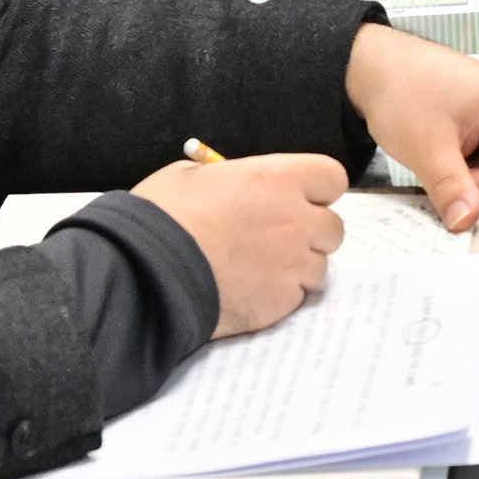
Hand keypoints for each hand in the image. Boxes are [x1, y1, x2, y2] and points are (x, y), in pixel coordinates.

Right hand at [131, 149, 347, 337]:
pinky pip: (297, 296)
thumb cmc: (162, 216)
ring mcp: (293, 264)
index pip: (332, 179)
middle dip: (311, 232)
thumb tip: (236, 184)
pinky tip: (250, 291)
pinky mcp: (282, 302)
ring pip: (319, 266)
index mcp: (279, 178)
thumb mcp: (192, 176)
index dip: (316, 189)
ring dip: (298, 266)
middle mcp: (297, 220)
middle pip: (332, 227)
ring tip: (259, 268)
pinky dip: (280, 294)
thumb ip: (231, 178)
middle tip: (277, 238)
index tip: (297, 198)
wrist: (146, 273)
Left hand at [343, 23, 478, 231]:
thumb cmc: (402, 95)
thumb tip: (466, 224)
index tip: (455, 179)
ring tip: (439, 156)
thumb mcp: (426, 148)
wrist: (371, 65)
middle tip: (445, 168)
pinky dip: (465, 161)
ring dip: (471, 171)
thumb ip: (451, 189)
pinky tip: (440, 150)